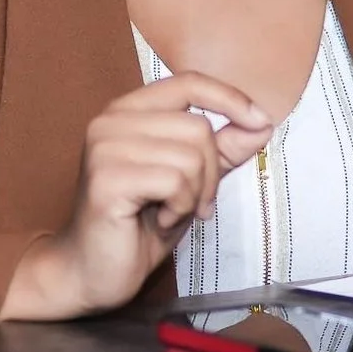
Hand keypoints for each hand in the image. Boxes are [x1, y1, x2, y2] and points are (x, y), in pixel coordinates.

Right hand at [0, 73, 273, 320]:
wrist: (91, 270)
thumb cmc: (139, 224)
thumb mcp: (189, 182)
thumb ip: (221, 150)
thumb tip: (261, 123)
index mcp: (128, 111)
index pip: (188, 81)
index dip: (230, 98)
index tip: (261, 122)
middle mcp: (111, 120)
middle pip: (198, 128)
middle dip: (211, 174)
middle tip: (192, 203)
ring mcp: (105, 147)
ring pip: (191, 157)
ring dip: (194, 196)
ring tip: (170, 212)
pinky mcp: (107, 178)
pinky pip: (175, 182)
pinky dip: (179, 208)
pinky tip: (157, 220)